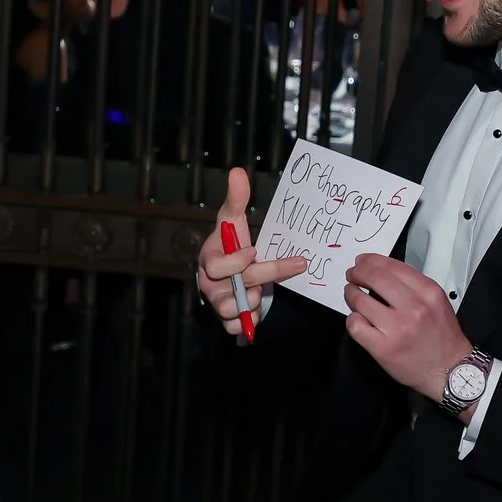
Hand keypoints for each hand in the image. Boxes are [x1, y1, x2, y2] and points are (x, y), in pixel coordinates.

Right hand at [194, 166, 305, 333]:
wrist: (231, 272)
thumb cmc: (231, 244)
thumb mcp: (233, 221)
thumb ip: (236, 198)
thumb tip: (237, 171)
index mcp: (209, 260)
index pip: (215, 265)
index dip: (235, 261)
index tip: (253, 250)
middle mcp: (210, 284)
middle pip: (231, 290)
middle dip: (262, 279)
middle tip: (292, 266)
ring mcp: (217, 303)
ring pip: (230, 313)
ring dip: (252, 303)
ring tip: (262, 292)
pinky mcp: (227, 321)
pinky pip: (234, 329)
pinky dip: (247, 323)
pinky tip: (257, 312)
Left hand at [342, 252, 468, 397]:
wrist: (449, 369)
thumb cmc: (442, 337)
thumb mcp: (436, 302)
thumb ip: (413, 286)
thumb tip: (381, 273)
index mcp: (428, 293)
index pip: (392, 267)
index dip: (371, 261)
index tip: (362, 261)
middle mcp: (414, 308)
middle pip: (375, 278)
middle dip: (358, 272)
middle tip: (352, 274)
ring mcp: (397, 328)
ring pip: (361, 301)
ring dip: (351, 294)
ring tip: (352, 294)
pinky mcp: (383, 348)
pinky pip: (356, 326)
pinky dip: (353, 319)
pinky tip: (357, 318)